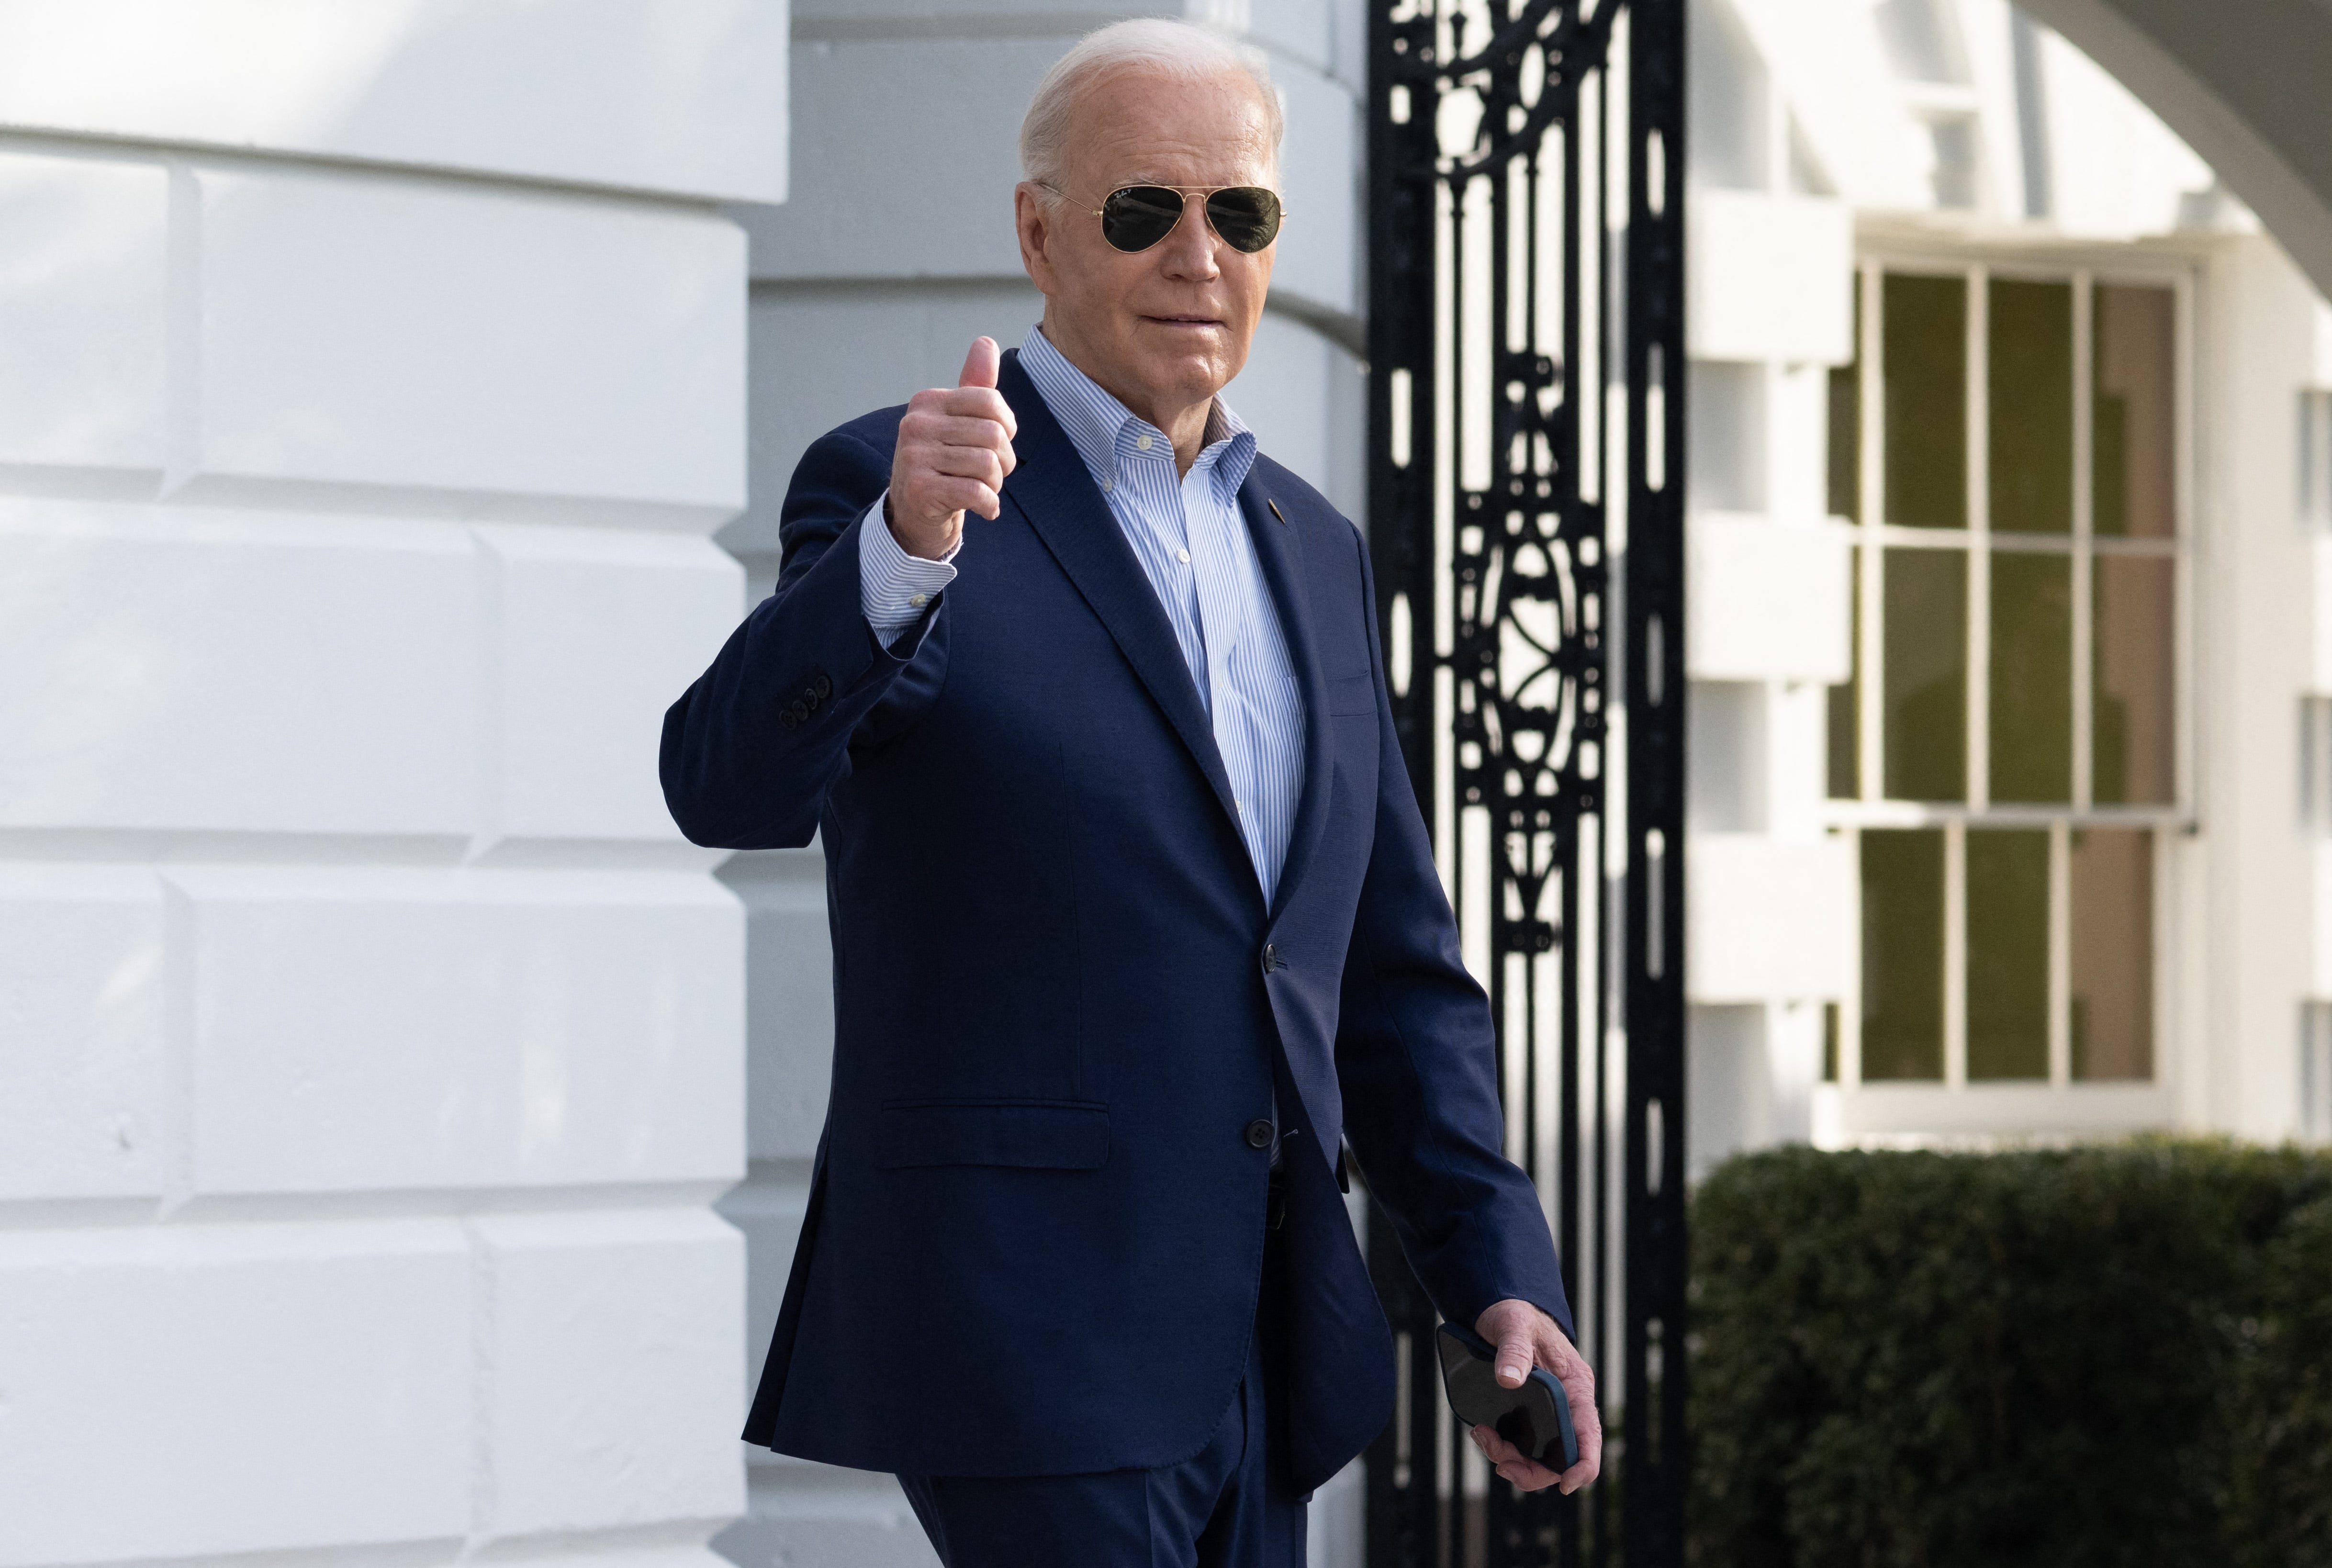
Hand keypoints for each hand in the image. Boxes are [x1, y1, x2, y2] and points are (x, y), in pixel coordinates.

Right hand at [887, 336, 1018, 560]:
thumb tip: (986, 342)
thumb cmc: (943, 463)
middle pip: (993, 435)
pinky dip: (989, 504)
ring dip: (996, 484)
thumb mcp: (958, 421)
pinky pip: (976, 492)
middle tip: (994, 474)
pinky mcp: (920, 489)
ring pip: (988, 465)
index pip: (990, 401)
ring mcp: (914, 456)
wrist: (913, 513)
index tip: (999, 442)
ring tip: (984, 490)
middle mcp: (916, 424)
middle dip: (1004, 460)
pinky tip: (984, 508)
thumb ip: (974, 385)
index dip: (1007, 425)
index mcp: (928, 401)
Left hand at [1467, 1298, 1601, 1494]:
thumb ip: (1513, 1351)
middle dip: (1532, 1471)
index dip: (1584, 1466)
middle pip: (1560, 1457)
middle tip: (1501, 1464)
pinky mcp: (1524, 1415)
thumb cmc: (1515, 1315)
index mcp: (1574, 1387)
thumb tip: (1508, 1380)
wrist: (1500, 1310)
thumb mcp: (1514, 1327)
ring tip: (1482, 1437)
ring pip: (1536, 1456)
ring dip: (1510, 1459)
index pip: (1589, 1435)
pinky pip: (1518, 1445)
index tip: (1565, 1485)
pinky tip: (1481, 1432)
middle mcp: (1564, 1406)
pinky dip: (1500, 1447)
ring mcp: (1545, 1413)